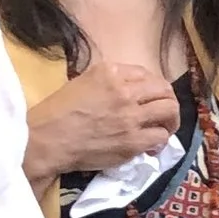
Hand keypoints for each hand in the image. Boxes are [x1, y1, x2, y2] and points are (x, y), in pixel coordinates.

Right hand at [24, 61, 180, 186]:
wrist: (48, 139)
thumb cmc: (58, 112)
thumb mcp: (82, 81)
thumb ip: (108, 81)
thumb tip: (129, 90)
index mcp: (110, 72)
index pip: (146, 74)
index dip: (153, 87)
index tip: (150, 98)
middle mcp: (124, 91)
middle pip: (164, 90)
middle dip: (168, 100)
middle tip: (165, 113)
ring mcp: (131, 116)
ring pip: (169, 111)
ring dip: (171, 120)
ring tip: (165, 128)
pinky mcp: (133, 141)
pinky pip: (161, 136)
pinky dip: (161, 140)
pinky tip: (152, 145)